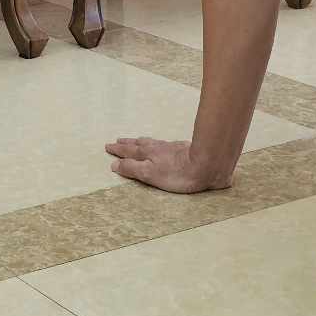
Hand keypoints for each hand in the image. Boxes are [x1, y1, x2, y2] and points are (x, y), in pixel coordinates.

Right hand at [105, 137, 231, 193]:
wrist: (206, 164)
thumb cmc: (178, 174)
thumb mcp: (150, 174)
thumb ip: (132, 169)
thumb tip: (114, 164)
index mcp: (147, 155)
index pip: (128, 152)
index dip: (118, 151)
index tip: (108, 147)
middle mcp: (157, 148)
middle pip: (138, 145)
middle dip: (127, 144)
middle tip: (117, 141)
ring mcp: (169, 148)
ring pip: (150, 142)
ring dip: (140, 142)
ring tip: (134, 140)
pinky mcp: (182, 149)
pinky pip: (162, 144)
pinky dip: (155, 143)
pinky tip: (160, 145)